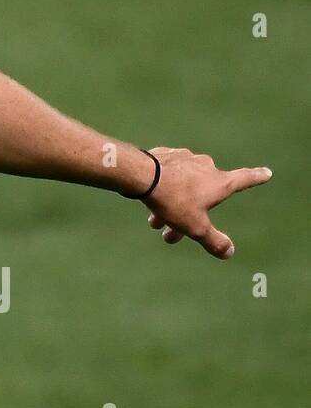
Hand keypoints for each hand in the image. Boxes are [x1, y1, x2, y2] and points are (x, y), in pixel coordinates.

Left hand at [141, 147, 272, 258]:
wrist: (139, 174)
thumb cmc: (172, 199)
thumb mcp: (195, 226)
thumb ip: (213, 240)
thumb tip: (229, 252)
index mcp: (219, 182)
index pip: (245, 179)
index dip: (256, 178)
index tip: (267, 172)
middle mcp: (205, 166)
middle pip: (203, 195)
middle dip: (189, 216)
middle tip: (170, 236)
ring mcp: (185, 158)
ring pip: (183, 187)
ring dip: (171, 207)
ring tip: (154, 224)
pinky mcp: (165, 155)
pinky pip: (168, 177)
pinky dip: (162, 190)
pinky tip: (148, 198)